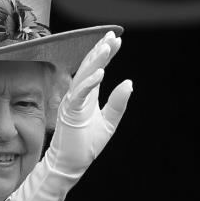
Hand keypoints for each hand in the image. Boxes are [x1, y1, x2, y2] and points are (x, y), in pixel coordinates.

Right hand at [46, 31, 131, 176]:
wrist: (71, 163)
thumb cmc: (86, 145)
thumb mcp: (109, 122)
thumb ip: (118, 103)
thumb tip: (129, 82)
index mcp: (88, 96)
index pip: (97, 69)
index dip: (106, 54)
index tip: (116, 39)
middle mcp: (79, 95)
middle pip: (90, 67)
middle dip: (101, 50)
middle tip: (112, 36)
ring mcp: (73, 102)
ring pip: (84, 76)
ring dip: (96, 61)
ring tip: (107, 47)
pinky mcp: (70, 111)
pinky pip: (80, 93)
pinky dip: (90, 82)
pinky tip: (101, 72)